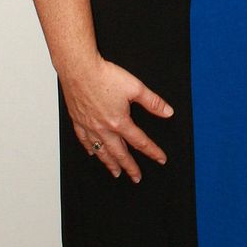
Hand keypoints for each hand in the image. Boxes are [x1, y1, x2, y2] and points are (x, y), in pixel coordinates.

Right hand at [63, 56, 173, 183]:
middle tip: (136, 177)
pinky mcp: (78, 120)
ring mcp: (88, 126)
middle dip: (130, 167)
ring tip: (116, 173)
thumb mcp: (135, 87)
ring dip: (110, 163)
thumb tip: (168, 112)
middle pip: (119, 153)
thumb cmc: (104, 76)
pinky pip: (84, 141)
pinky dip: (90, 150)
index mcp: (119, 122)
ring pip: (101, 151)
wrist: (79, 69)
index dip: (152, 152)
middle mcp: (103, 128)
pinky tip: (93, 153)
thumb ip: (153, 102)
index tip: (160, 159)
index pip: (140, 142)